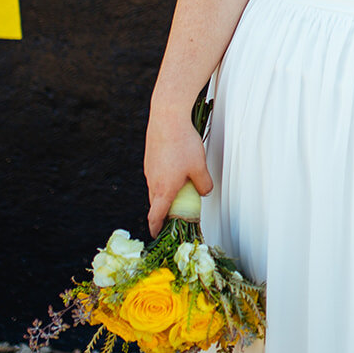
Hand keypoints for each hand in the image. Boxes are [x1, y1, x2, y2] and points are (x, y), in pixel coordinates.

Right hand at [143, 110, 213, 237]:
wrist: (167, 117)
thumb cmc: (183, 143)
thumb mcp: (200, 167)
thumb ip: (203, 184)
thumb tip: (204, 192)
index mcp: (163, 189)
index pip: (155, 216)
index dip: (156, 228)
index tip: (158, 235)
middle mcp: (153, 181)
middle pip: (156, 203)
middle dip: (165, 211)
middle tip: (178, 213)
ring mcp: (149, 169)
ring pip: (156, 188)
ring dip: (166, 192)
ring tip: (182, 186)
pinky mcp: (150, 158)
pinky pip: (156, 175)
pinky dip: (165, 178)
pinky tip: (177, 167)